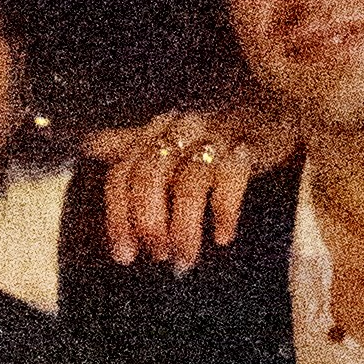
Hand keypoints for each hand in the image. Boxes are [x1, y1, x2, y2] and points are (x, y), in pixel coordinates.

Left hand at [90, 98, 292, 268]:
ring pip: (188, 184)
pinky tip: (223, 237)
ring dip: (184, 228)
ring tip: (185, 258)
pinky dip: (224, 212)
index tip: (125, 255)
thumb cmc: (214, 130)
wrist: (273, 104)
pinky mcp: (248, 145)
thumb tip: (89, 143)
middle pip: (149, 177)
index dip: (118, 216)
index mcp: (155, 130)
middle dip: (149, 223)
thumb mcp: (171, 135)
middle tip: (158, 256)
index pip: (122, 173)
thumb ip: (132, 142)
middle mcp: (179, 129)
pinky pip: (230, 179)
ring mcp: (214, 136)